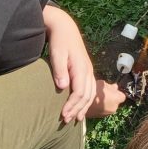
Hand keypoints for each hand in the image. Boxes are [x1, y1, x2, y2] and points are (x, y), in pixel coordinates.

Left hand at [43, 7, 95, 121]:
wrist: (65, 28)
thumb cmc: (59, 41)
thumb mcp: (57, 54)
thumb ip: (59, 70)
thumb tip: (62, 87)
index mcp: (81, 68)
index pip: (79, 93)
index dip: (72, 105)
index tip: (62, 115)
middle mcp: (88, 71)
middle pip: (86, 96)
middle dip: (77, 109)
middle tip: (65, 120)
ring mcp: (89, 71)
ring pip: (90, 94)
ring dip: (83, 107)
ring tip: (74, 119)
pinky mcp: (86, 71)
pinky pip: (89, 90)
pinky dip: (86, 101)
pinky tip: (80, 108)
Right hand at [86, 80, 126, 117]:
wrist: (79, 101)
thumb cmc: (92, 90)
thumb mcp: (102, 84)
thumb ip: (111, 86)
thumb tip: (115, 87)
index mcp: (117, 99)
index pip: (122, 96)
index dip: (117, 93)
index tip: (112, 90)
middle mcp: (114, 108)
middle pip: (115, 102)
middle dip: (111, 98)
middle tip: (103, 93)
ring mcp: (106, 114)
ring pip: (109, 107)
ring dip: (105, 103)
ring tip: (97, 98)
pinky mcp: (98, 117)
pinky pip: (102, 111)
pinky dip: (100, 107)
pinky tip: (93, 103)